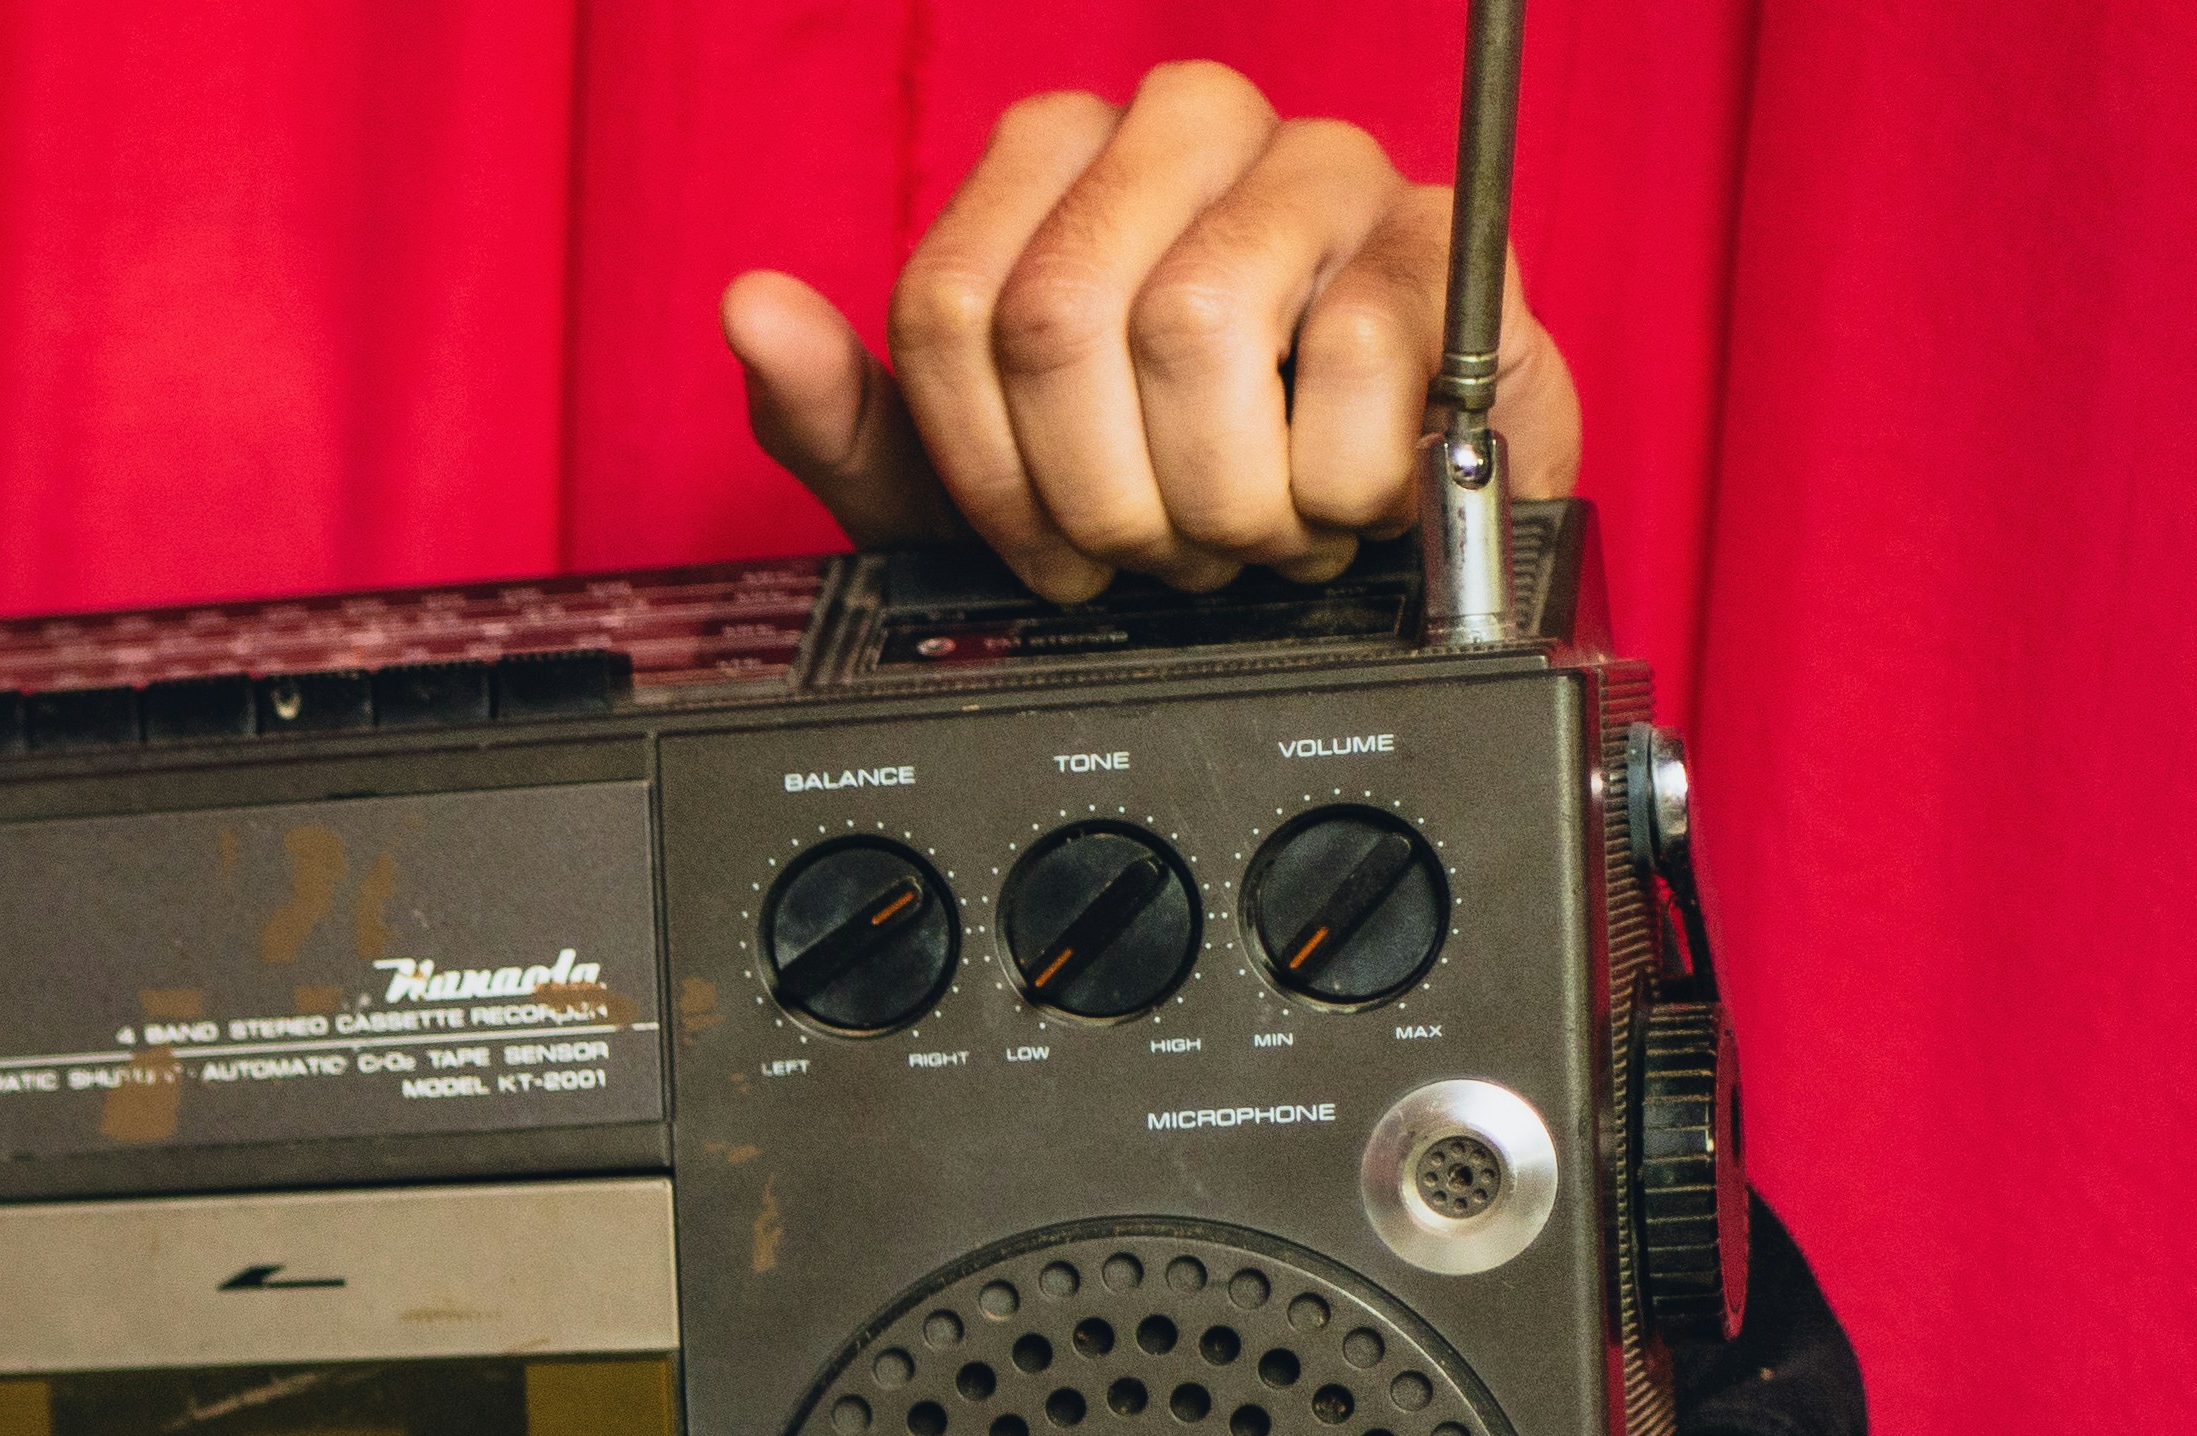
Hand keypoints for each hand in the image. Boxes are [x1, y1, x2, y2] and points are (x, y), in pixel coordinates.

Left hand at [722, 65, 1579, 602]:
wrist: (1361, 535)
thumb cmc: (1157, 488)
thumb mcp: (963, 492)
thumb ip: (841, 419)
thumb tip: (751, 310)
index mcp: (1054, 160)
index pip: (949, 305)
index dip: (988, 472)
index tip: (1044, 547)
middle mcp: (1184, 125)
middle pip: (1057, 314)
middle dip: (1100, 493)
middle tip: (1158, 550)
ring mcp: (1322, 163)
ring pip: (1199, 325)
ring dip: (1219, 494)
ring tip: (1252, 528)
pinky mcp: (1445, 236)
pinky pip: (1356, 356)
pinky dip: (1336, 480)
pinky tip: (1345, 497)